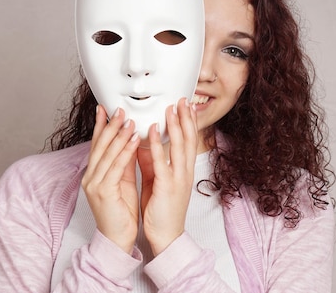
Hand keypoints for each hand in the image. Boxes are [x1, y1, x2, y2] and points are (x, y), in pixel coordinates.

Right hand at [81, 105, 139, 252]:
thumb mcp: (123, 180)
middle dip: (110, 125)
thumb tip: (129, 140)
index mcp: (94, 173)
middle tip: (120, 109)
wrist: (118, 239)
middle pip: (100, 145)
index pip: (97, 144)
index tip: (105, 108)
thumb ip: (123, 161)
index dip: (101, 125)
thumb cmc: (121, 211)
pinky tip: (133, 141)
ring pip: (107, 154)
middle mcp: (91, 177)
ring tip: (129, 120)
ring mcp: (94, 184)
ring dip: (119, 135)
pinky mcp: (103, 193)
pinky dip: (125, 152)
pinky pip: (116, 168)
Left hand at [138, 98, 197, 255]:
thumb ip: (153, 161)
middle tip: (183, 100)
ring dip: (175, 125)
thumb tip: (145, 143)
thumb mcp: (158, 180)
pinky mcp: (166, 186)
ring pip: (179, 146)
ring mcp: (178, 178)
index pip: (189, 140)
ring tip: (171, 109)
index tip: (186, 106)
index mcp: (184, 170)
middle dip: (186, 118)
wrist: (166, 235)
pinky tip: (151, 131)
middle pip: (189, 139)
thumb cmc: (162, 209)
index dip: (189, 122)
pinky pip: (161, 162)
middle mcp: (185, 171)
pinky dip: (157, 145)